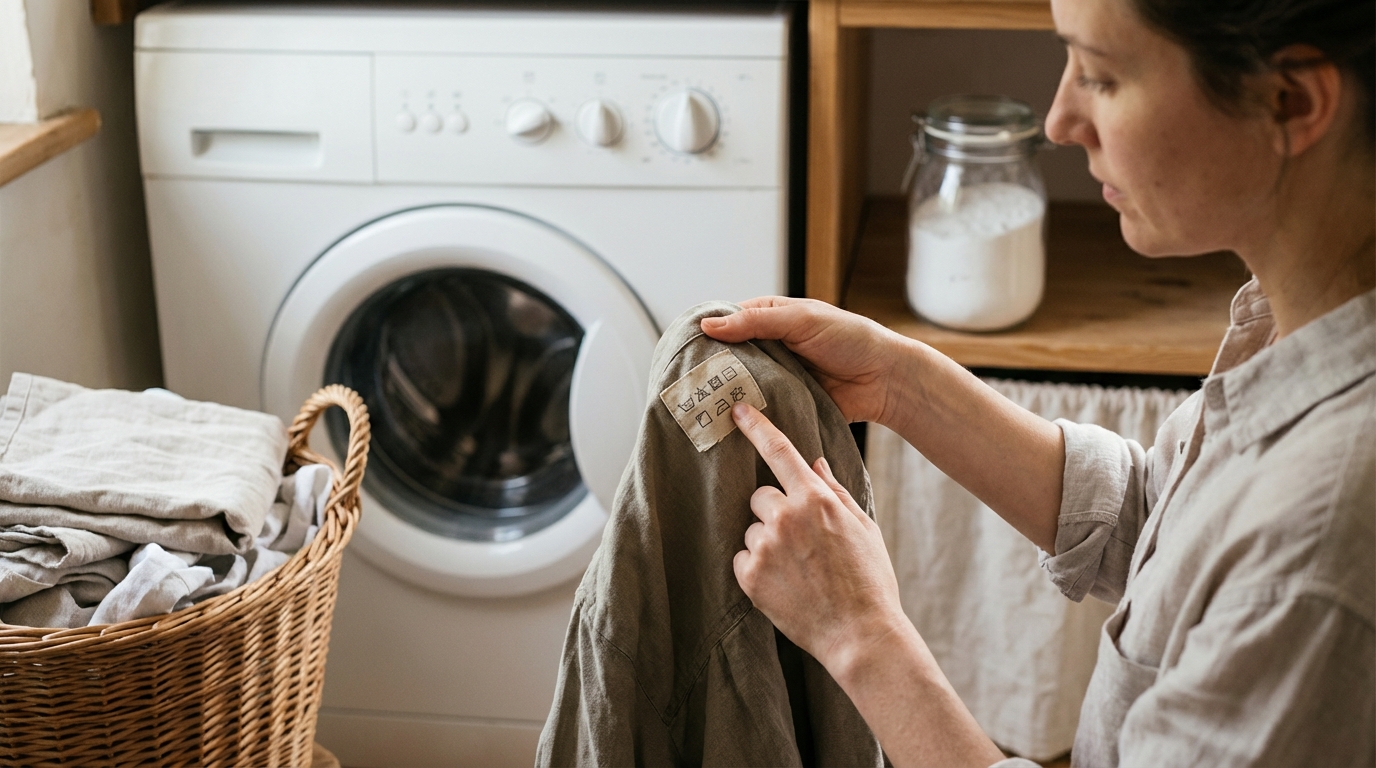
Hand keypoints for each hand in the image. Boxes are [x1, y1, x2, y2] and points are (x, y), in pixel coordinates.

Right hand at [701, 297, 899, 423]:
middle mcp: (770, 347)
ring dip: (728, 393)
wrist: (884, 379)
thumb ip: (756, 321)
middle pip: (730, 357)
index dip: (707, 334)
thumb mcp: (801, 320)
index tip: (682, 348)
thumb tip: (709, 324)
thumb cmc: (850, 339)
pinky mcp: (786, 403)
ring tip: (699, 405)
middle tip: (686, 382)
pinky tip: (727, 421)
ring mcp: (777, 376)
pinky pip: (761, 408)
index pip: (728, 322)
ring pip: (742, 384)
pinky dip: (747, 414)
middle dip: (712, 368)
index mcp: (771, 318)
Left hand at [730, 402, 907, 672]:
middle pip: (760, 495)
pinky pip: (743, 558)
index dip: (756, 426)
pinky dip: (758, 568)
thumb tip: (814, 461)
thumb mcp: (864, 527)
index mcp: (816, 499)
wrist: (859, 634)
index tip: (737, 408)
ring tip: (798, 569)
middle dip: (775, 511)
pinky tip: (785, 585)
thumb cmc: (869, 580)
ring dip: (767, 542)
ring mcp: (765, 547)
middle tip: (801, 541)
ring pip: (752, 528)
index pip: (779, 451)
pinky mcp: (749, 576)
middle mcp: (786, 516)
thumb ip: (835, 490)